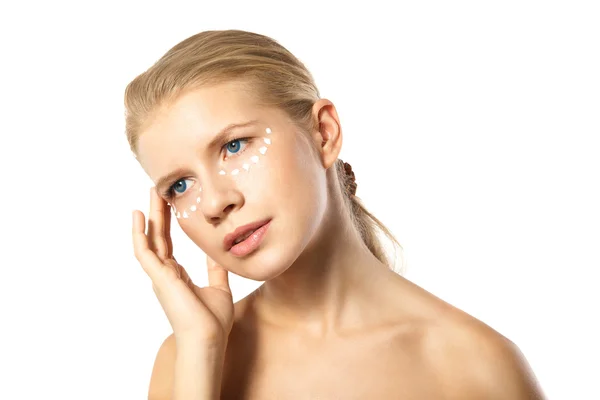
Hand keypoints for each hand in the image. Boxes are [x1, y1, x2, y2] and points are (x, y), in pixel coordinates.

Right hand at [131, 187, 233, 347]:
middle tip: (158, 189)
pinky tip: (138, 215)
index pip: (168, 242)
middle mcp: (164, 273)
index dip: (168, 222)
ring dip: (150, 216)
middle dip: (158, 213)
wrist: (209, 339)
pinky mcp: (159, 278)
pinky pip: (144, 252)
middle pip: (158, 236)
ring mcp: (160, 276)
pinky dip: (139, 234)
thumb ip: (215, 270)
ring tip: (151, 194)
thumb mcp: (218, 287)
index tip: (170, 203)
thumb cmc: (213, 321)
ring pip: (150, 239)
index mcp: (176, 275)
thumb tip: (218, 253)